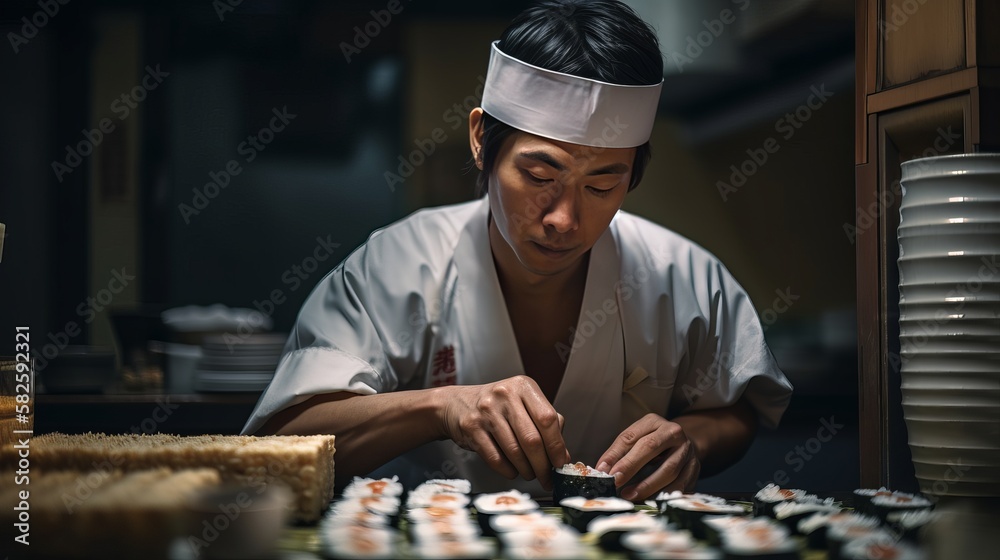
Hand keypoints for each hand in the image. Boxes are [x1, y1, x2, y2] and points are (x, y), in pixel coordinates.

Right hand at [438, 375, 568, 488]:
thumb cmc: (497, 407)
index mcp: (523, 386)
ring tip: (530, 474)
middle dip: (543, 464)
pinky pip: (495, 458)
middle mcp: (505, 395)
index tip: (560, 463)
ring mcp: (486, 411)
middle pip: (531, 439)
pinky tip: (513, 471)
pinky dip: (508, 471)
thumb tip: (563, 456)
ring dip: (526, 469)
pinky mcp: (471, 427)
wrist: (456, 403)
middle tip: (547, 477)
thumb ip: (545, 425)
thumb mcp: (523, 404)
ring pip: (514, 451)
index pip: (548, 418)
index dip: (557, 445)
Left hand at [596, 413, 700, 501]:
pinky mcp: (695, 469)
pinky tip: (650, 501)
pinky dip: (664, 495)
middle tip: (615, 481)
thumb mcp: (635, 442)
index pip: (631, 436)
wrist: (682, 447)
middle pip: (650, 447)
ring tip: (629, 495)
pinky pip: (681, 485)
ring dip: (647, 485)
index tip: (603, 471)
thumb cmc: (652, 446)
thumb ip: (619, 453)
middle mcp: (673, 432)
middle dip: (630, 466)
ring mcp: (687, 451)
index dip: (616, 454)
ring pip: (668, 469)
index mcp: (653, 422)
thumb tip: (602, 469)